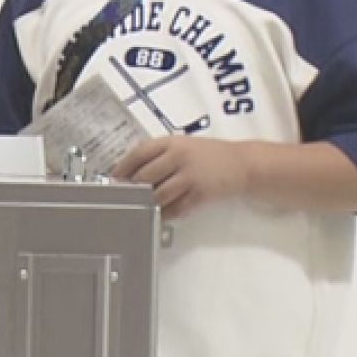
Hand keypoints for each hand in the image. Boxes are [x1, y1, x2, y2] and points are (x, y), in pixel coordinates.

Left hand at [111, 136, 249, 219]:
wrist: (242, 164)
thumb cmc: (210, 154)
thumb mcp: (184, 144)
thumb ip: (161, 154)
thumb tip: (133, 170)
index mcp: (172, 142)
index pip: (140, 152)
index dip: (124, 166)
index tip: (115, 177)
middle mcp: (179, 157)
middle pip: (145, 176)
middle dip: (134, 188)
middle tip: (128, 195)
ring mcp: (190, 177)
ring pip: (158, 195)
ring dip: (149, 202)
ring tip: (146, 205)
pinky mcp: (199, 195)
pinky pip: (176, 209)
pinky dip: (166, 213)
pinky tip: (164, 213)